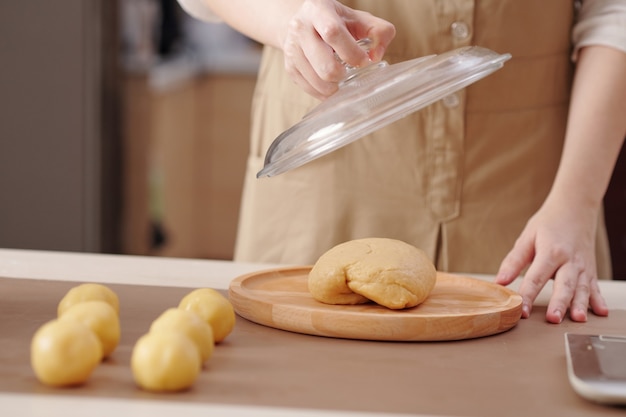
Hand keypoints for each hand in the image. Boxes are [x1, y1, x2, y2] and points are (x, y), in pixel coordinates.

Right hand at [281, 0, 395, 98]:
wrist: (303, 23)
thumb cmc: (335, 21)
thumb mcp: (359, 18)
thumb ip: (379, 32)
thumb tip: (376, 56)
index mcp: (318, 10)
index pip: (332, 33)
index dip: (352, 52)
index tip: (363, 61)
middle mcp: (300, 28)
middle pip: (325, 65)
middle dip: (343, 75)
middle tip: (349, 71)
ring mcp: (292, 49)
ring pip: (318, 81)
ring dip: (334, 86)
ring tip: (340, 77)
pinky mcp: (290, 67)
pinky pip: (310, 89)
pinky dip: (324, 92)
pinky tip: (330, 83)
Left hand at [495, 198, 608, 323]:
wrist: (574, 208)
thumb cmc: (548, 223)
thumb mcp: (527, 238)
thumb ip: (513, 261)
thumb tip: (499, 281)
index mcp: (550, 252)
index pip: (536, 277)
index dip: (528, 295)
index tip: (522, 310)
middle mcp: (569, 260)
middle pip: (563, 284)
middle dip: (558, 303)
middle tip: (552, 319)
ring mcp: (582, 266)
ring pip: (582, 288)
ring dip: (580, 304)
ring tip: (577, 318)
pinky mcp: (590, 270)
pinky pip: (595, 287)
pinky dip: (599, 300)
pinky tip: (601, 313)